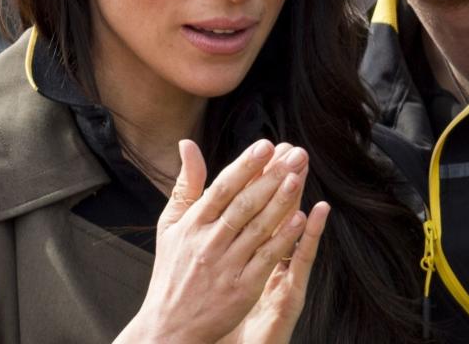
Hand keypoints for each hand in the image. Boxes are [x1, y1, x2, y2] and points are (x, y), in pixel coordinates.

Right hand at [115, 138, 311, 343]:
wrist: (168, 326)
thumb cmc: (172, 270)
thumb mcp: (171, 225)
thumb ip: (185, 185)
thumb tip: (188, 144)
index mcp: (192, 225)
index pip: (222, 189)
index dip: (245, 166)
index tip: (265, 145)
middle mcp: (208, 244)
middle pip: (244, 205)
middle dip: (271, 177)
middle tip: (295, 154)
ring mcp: (226, 267)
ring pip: (258, 229)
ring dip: (280, 201)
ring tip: (297, 177)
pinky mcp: (242, 289)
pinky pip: (266, 259)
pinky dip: (283, 238)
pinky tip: (300, 219)